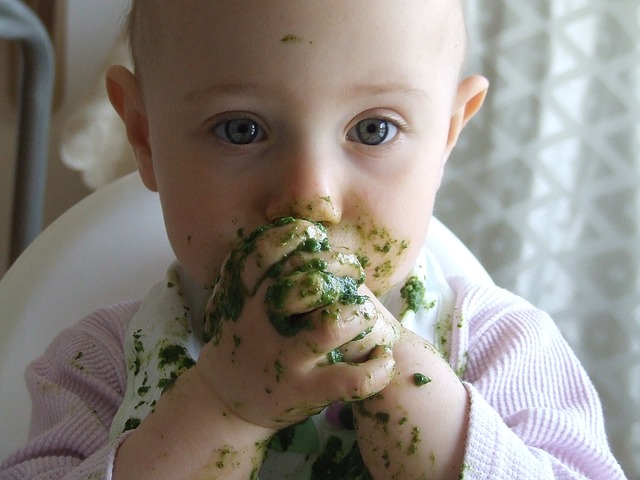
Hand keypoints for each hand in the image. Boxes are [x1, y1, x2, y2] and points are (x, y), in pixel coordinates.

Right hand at [196, 218, 396, 429]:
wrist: (224, 404)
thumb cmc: (245, 341)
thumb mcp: (238, 302)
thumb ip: (263, 272)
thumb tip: (310, 233)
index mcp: (246, 298)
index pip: (266, 253)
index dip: (296, 236)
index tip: (316, 236)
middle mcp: (264, 325)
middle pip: (308, 283)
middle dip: (339, 270)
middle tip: (353, 272)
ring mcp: (286, 360)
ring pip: (331, 325)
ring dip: (359, 314)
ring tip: (365, 314)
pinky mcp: (306, 393)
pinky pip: (350, 380)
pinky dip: (377, 369)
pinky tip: (383, 358)